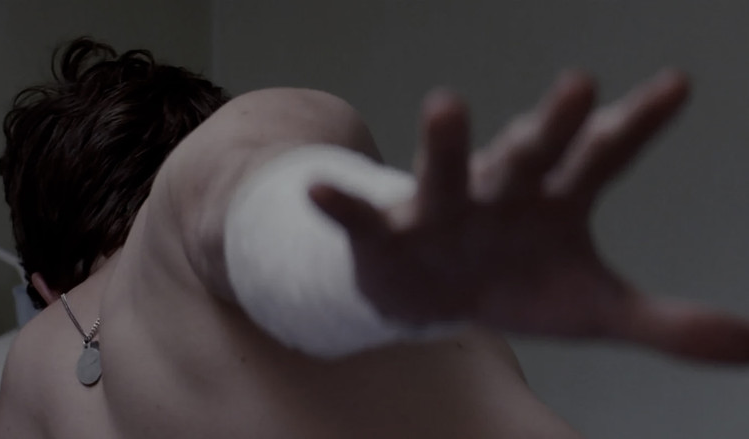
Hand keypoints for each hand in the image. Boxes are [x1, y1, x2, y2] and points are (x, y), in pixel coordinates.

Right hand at [310, 70, 748, 363]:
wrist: (436, 293)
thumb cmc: (517, 283)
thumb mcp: (595, 307)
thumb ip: (667, 323)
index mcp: (552, 201)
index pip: (601, 158)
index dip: (636, 125)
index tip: (676, 85)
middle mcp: (498, 192)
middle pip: (528, 157)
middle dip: (550, 126)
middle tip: (579, 87)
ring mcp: (440, 209)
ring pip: (445, 173)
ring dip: (446, 145)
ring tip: (446, 104)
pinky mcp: (388, 234)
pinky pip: (360, 218)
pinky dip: (340, 206)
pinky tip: (320, 192)